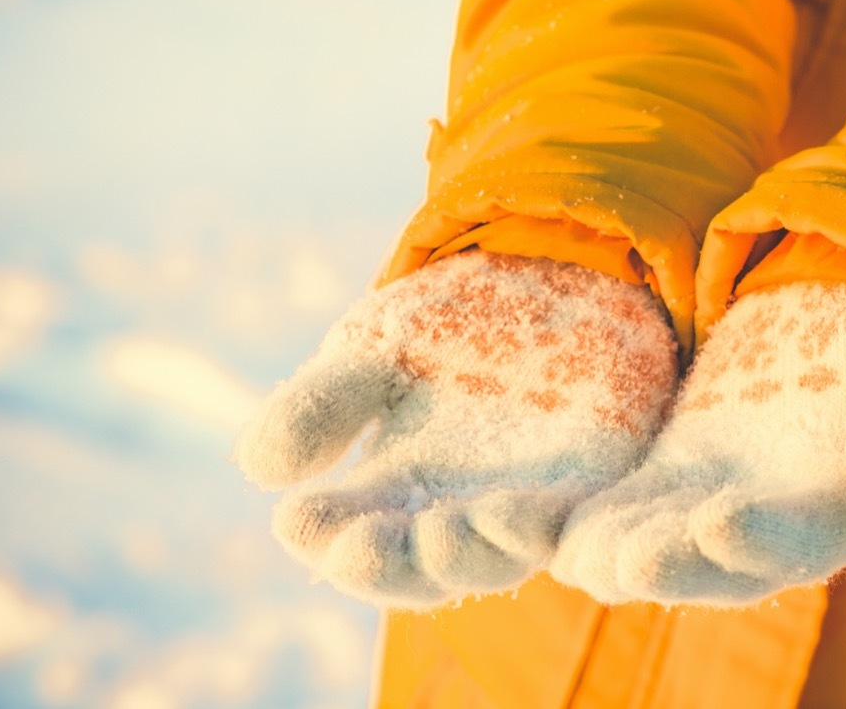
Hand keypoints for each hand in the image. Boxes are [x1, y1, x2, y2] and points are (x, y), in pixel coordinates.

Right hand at [234, 250, 677, 607]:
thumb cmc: (446, 325)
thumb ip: (322, 403)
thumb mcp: (373, 351)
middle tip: (362, 549)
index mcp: (387, 493)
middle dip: (388, 565)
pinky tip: (520, 510)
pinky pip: (569, 526)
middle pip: (416, 570)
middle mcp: (450, 514)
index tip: (298, 520)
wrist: (545, 276)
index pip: (344, 539)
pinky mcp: (585, 484)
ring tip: (443, 531)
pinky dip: (544, 527)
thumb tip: (260, 467)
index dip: (322, 538)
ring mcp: (519, 504)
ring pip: (492, 559)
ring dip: (465, 554)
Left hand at [552, 281, 845, 604]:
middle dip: (662, 560)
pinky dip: (564, 510)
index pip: (799, 544)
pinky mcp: (660, 476)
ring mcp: (702, 508)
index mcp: (838, 520)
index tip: (723, 522)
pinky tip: (511, 509)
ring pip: (641, 541)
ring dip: (592, 546)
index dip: (763, 538)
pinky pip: (608, 500)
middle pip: (706, 563)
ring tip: (539, 540)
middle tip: (616, 560)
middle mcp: (762, 534)